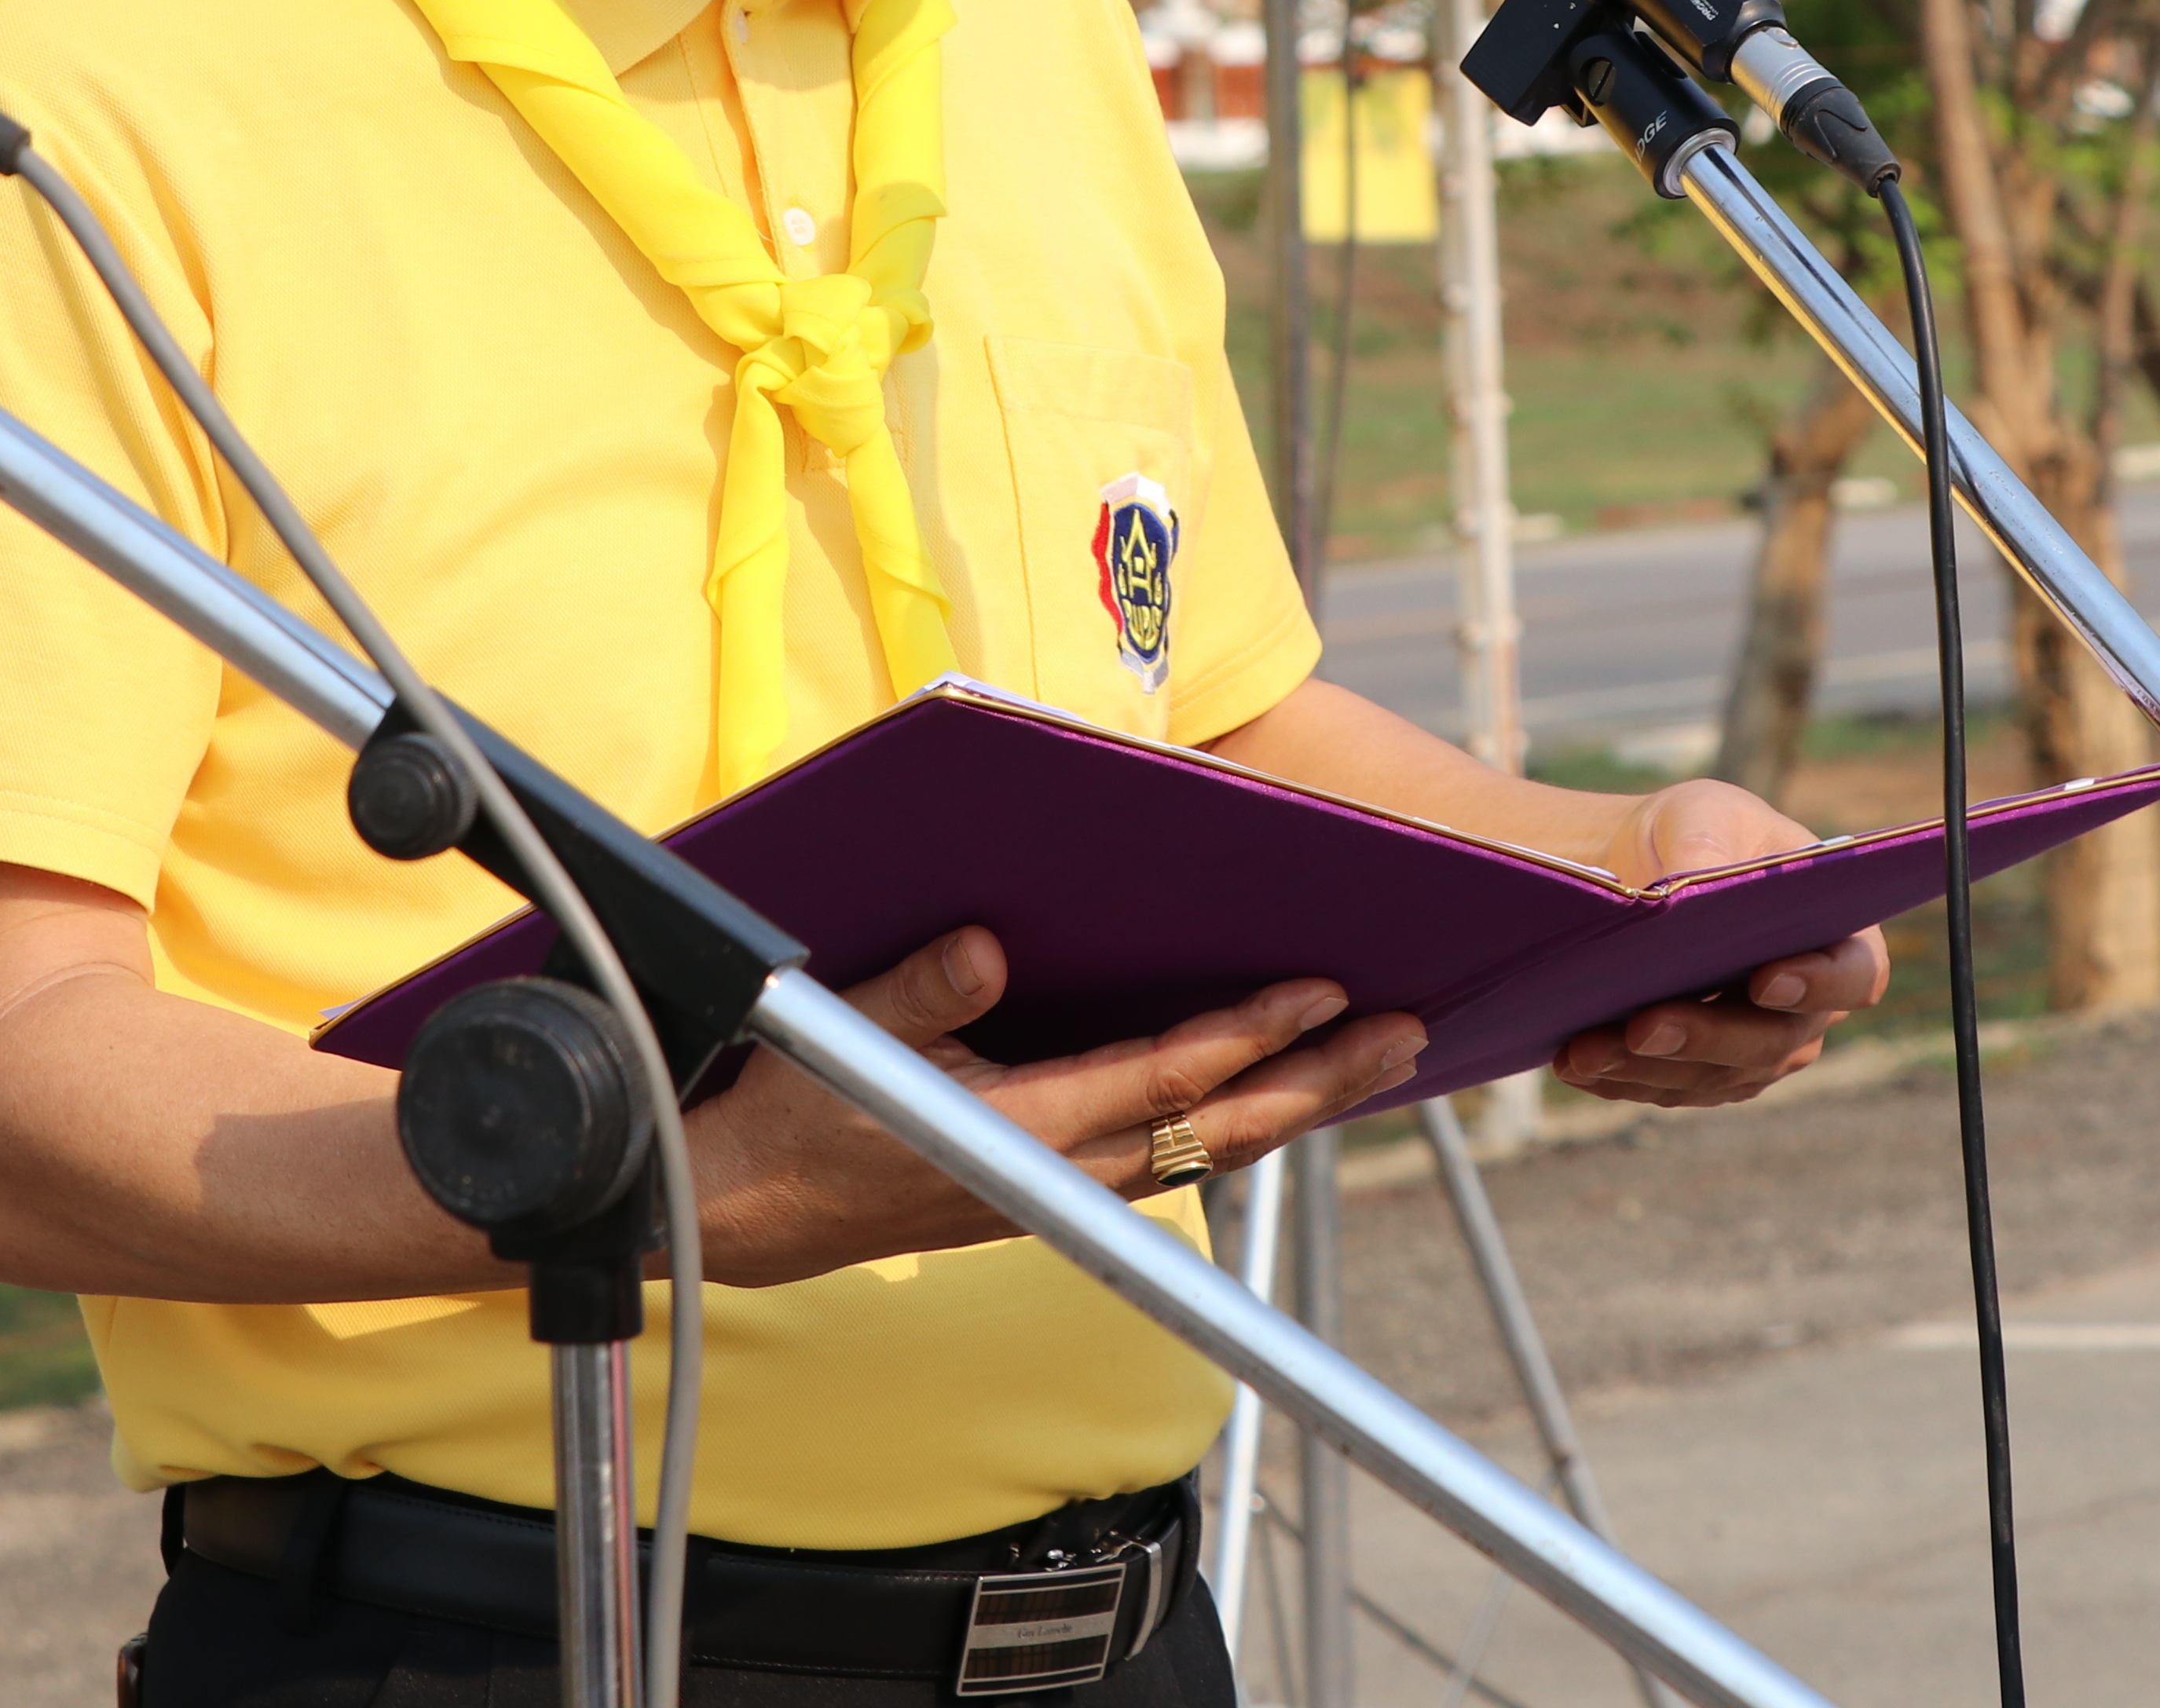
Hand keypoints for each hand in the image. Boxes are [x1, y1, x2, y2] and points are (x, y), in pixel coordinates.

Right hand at [682, 927, 1425, 1286]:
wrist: (754, 1212)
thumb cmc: (798, 1111)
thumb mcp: (845, 1032)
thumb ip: (920, 993)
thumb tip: (988, 946)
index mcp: (1022, 1125)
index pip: (1166, 1074)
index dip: (1250, 1031)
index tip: (1323, 988)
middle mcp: (1063, 1172)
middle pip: (1222, 1129)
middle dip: (1320, 1080)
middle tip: (1406, 1034)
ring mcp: (1065, 1191)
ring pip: (1210, 1152)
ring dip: (1296, 1106)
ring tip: (1371, 1063)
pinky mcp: (1058, 1193)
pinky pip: (1176, 1160)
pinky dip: (1239, 1124)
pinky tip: (1272, 1094)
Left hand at [1551, 777, 1890, 1109]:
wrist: (1641, 869)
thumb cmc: (1695, 831)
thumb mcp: (1706, 813)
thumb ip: (1708, 841)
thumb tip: (1690, 884)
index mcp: (1839, 938)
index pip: (1854, 975)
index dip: (1818, 985)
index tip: (1763, 981)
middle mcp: (1809, 1010)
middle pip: (1772, 1042)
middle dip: (1705, 1037)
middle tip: (1644, 1027)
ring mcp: (1756, 1051)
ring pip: (1713, 1077)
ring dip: (1648, 1068)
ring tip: (1586, 1050)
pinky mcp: (1702, 1074)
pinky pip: (1668, 1089)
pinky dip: (1621, 1080)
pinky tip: (1575, 1062)